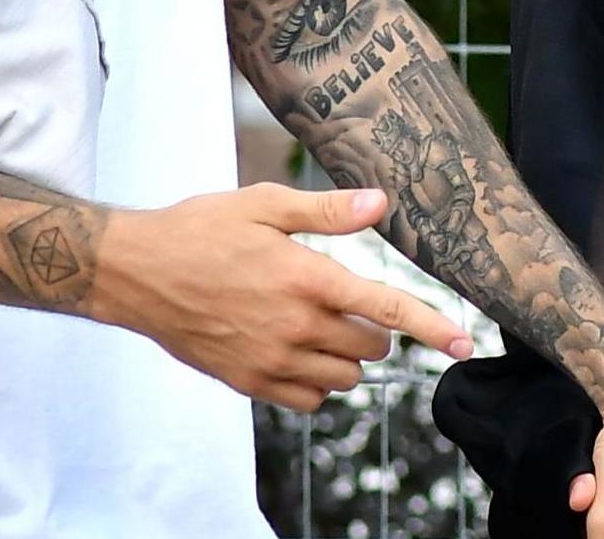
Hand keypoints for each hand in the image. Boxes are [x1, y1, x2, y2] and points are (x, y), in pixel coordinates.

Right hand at [94, 183, 472, 410]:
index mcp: (307, 277)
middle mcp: (296, 326)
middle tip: (344, 300)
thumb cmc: (200, 229)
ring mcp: (272, 360)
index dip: (433, 326)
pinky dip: (315, 383)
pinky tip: (295, 350)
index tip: (464, 341)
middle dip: (374, 329)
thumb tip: (381, 203)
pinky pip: (308, 400)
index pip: (387, 308)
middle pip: (371, 348)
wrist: (138, 273)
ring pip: (343, 379)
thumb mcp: (263, 204)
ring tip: (316, 323)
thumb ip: (327, 210)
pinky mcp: (249, 382)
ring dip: (346, 357)